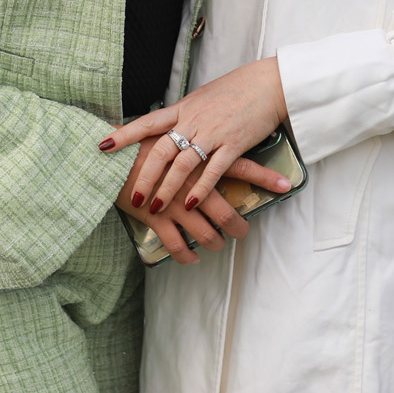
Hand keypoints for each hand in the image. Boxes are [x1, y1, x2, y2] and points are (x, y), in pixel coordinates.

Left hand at [100, 58, 290, 215]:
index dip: (125, 134)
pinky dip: (200, 188)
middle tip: (133, 197)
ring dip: (168, 188)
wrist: (267, 84)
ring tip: (155, 207)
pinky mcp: (233, 144)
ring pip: (183, 164)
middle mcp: (194, 120)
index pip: (148, 122)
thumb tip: (168, 125)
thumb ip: (184, 114)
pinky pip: (213, 170)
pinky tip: (191, 203)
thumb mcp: (203, 98)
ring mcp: (213, 132)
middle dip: (144, 175)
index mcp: (184, 108)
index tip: (103, 146)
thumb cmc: (236, 90)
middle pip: (161, 150)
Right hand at [111, 141, 252, 264]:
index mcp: (199, 159)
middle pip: (225, 211)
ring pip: (205, 232)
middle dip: (237, 226)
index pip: (240, 167)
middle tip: (242, 232)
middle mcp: (190, 181)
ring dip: (214, 242)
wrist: (106, 156)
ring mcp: (173, 201)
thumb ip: (196, 143)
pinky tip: (192, 257)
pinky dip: (187, 254)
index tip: (287, 185)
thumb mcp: (171, 135)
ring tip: (217, 244)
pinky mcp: (155, 217)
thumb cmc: (139, 144)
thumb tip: (214, 145)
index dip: (265, 177)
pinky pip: (177, 244)